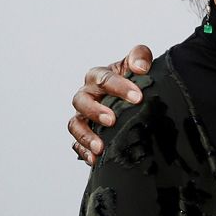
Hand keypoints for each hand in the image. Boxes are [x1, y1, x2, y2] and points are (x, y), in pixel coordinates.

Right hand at [68, 45, 153, 164]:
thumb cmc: (133, 78)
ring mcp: (83, 115)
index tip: (137, 97)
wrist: (132, 96)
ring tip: (99, 147)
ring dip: (85, 135)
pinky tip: (95, 160)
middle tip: (112, 120)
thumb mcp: (138, 62)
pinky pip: (77, 143)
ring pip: (75, 124)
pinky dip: (83, 151)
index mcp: (98, 76)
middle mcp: (87, 95)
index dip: (119, 87)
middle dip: (95, 111)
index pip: (104, 78)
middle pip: (81, 101)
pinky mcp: (84, 133)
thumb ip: (140, 56)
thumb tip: (141, 67)